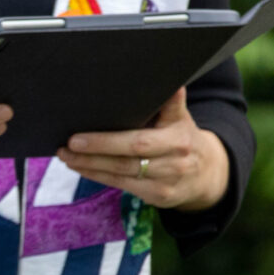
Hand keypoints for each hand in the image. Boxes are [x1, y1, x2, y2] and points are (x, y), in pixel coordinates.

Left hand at [58, 88, 229, 209]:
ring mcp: (166, 184)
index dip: (106, 141)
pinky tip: (81, 168)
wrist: (209, 173)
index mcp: (177, 139)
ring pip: (120, 176)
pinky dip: (98, 177)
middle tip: (65, 147)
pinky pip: (123, 186)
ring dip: (89, 166)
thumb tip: (165, 77)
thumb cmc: (183, 137)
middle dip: (92, 154)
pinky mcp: (159, 197)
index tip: (77, 137)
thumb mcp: (180, 117)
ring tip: (65, 156)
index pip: (137, 142)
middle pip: (126, 161)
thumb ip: (169, 101)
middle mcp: (173, 163)